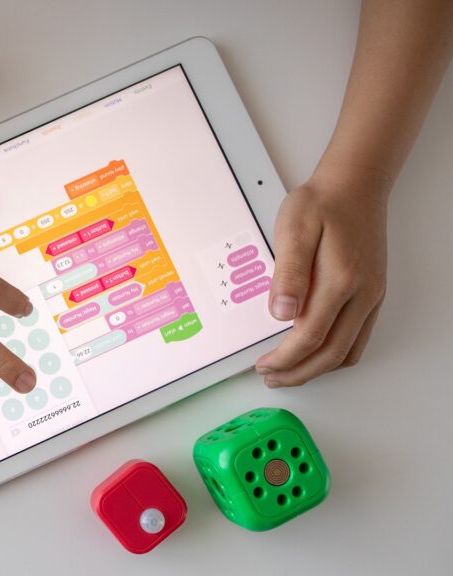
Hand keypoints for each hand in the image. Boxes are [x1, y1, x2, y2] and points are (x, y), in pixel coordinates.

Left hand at [256, 164, 389, 386]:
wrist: (354, 187)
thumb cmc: (321, 204)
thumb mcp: (295, 230)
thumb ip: (288, 273)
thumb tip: (282, 313)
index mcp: (340, 280)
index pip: (310, 336)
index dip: (285, 358)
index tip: (262, 365)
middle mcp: (362, 294)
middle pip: (332, 354)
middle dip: (298, 373)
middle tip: (270, 378)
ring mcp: (371, 296)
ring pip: (348, 351)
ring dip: (317, 369)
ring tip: (287, 372)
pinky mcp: (372, 295)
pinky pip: (357, 338)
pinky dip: (334, 355)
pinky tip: (313, 354)